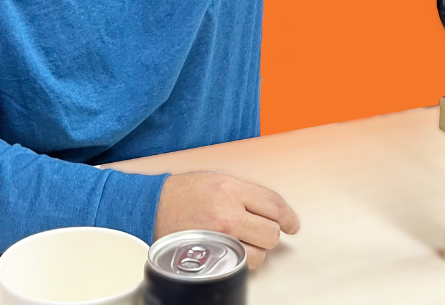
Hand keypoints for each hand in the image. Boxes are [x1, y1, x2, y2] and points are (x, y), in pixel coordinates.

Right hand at [153, 171, 299, 268]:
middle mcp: (227, 212)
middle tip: (262, 230)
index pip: (274, 205)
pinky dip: (242, 261)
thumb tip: (273, 209)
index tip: (292, 224)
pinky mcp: (210, 256)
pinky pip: (240, 265)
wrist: (152, 208)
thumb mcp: (218, 179)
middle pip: (271, 232)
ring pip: (259, 254)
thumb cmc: (184, 192)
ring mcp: (219, 237)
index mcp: (231, 188)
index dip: (289, 217)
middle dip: (271, 233)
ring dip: (256, 249)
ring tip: (243, 240)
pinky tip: (233, 250)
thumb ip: (246, 193)